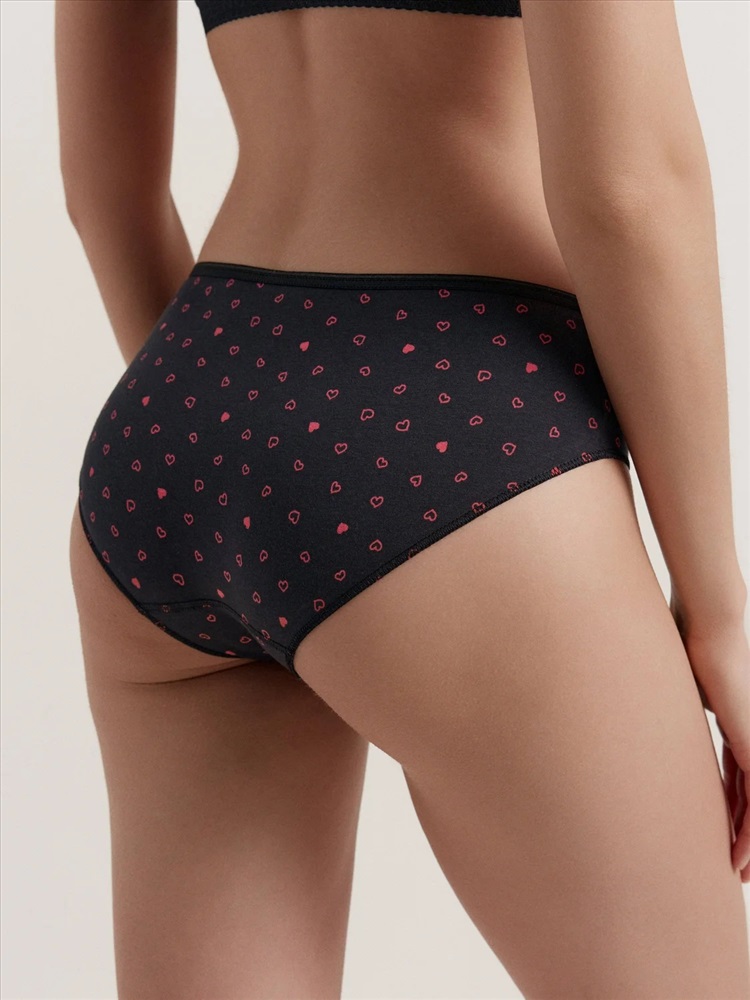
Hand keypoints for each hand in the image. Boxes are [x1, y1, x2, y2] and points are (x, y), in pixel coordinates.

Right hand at [670, 599, 749, 880]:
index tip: (715, 835)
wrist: (709, 622)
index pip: (735, 776)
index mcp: (730, 720)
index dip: (727, 809)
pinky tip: (742, 855)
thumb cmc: (678, 639)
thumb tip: (610, 707)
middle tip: (730, 868)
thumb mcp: (662, 684)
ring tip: (737, 872)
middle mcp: (749, 735)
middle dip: (742, 835)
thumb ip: (650, 703)